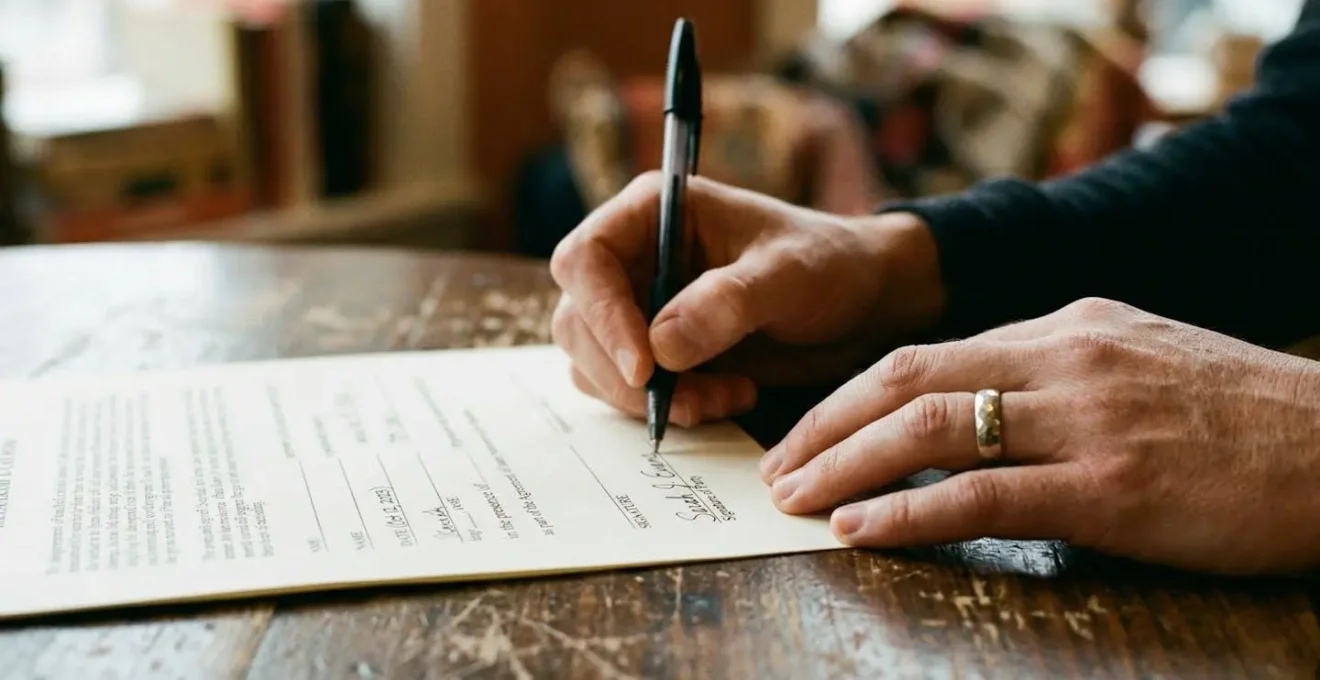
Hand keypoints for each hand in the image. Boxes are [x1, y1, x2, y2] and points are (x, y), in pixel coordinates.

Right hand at [549, 173, 942, 426]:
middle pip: (578, 320)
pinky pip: (629, 389)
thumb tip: (660, 347)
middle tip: (689, 402)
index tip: (646, 367)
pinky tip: (728, 398)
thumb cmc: (829, 264)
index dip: (601, 315)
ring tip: (723, 400)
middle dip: (626, 373)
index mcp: (653, 212)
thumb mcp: (788, 275)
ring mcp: (640, 306)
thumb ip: (728, 302)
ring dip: (649, 398)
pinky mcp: (657, 351)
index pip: (585, 259)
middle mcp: (634, 257)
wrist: (863, 302)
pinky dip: (669, 406)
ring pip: (596, 362)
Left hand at [762, 297, 1319, 574]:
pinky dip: (908, 511)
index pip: (925, 352)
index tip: (806, 431)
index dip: (849, 395)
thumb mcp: (1136, 360)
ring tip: (794, 500)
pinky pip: (982, 495)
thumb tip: (968, 402)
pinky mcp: (1110, 487)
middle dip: (824, 425)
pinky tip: (860, 529)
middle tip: (775, 468)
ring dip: (844, 465)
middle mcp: (1063, 357)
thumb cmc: (1239, 417)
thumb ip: (1051, 373)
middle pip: (905, 378)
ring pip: (929, 428)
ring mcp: (1085, 419)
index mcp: (1064, 325)